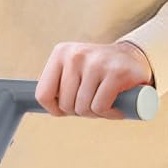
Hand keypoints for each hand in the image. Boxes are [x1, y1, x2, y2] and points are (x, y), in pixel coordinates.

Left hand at [35, 41, 152, 118]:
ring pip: (82, 107)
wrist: (132, 60)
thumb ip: (55, 84)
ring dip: (95, 113)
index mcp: (60, 53)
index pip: (43, 94)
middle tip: (93, 102)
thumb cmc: (98, 73)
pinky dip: (109, 114)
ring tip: (105, 102)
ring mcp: (96, 62)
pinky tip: (116, 106)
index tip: (66, 109)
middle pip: (65, 104)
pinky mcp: (116, 73)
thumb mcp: (72, 71)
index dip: (55, 109)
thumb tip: (34, 105)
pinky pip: (100, 107)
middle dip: (79, 111)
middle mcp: (76, 54)